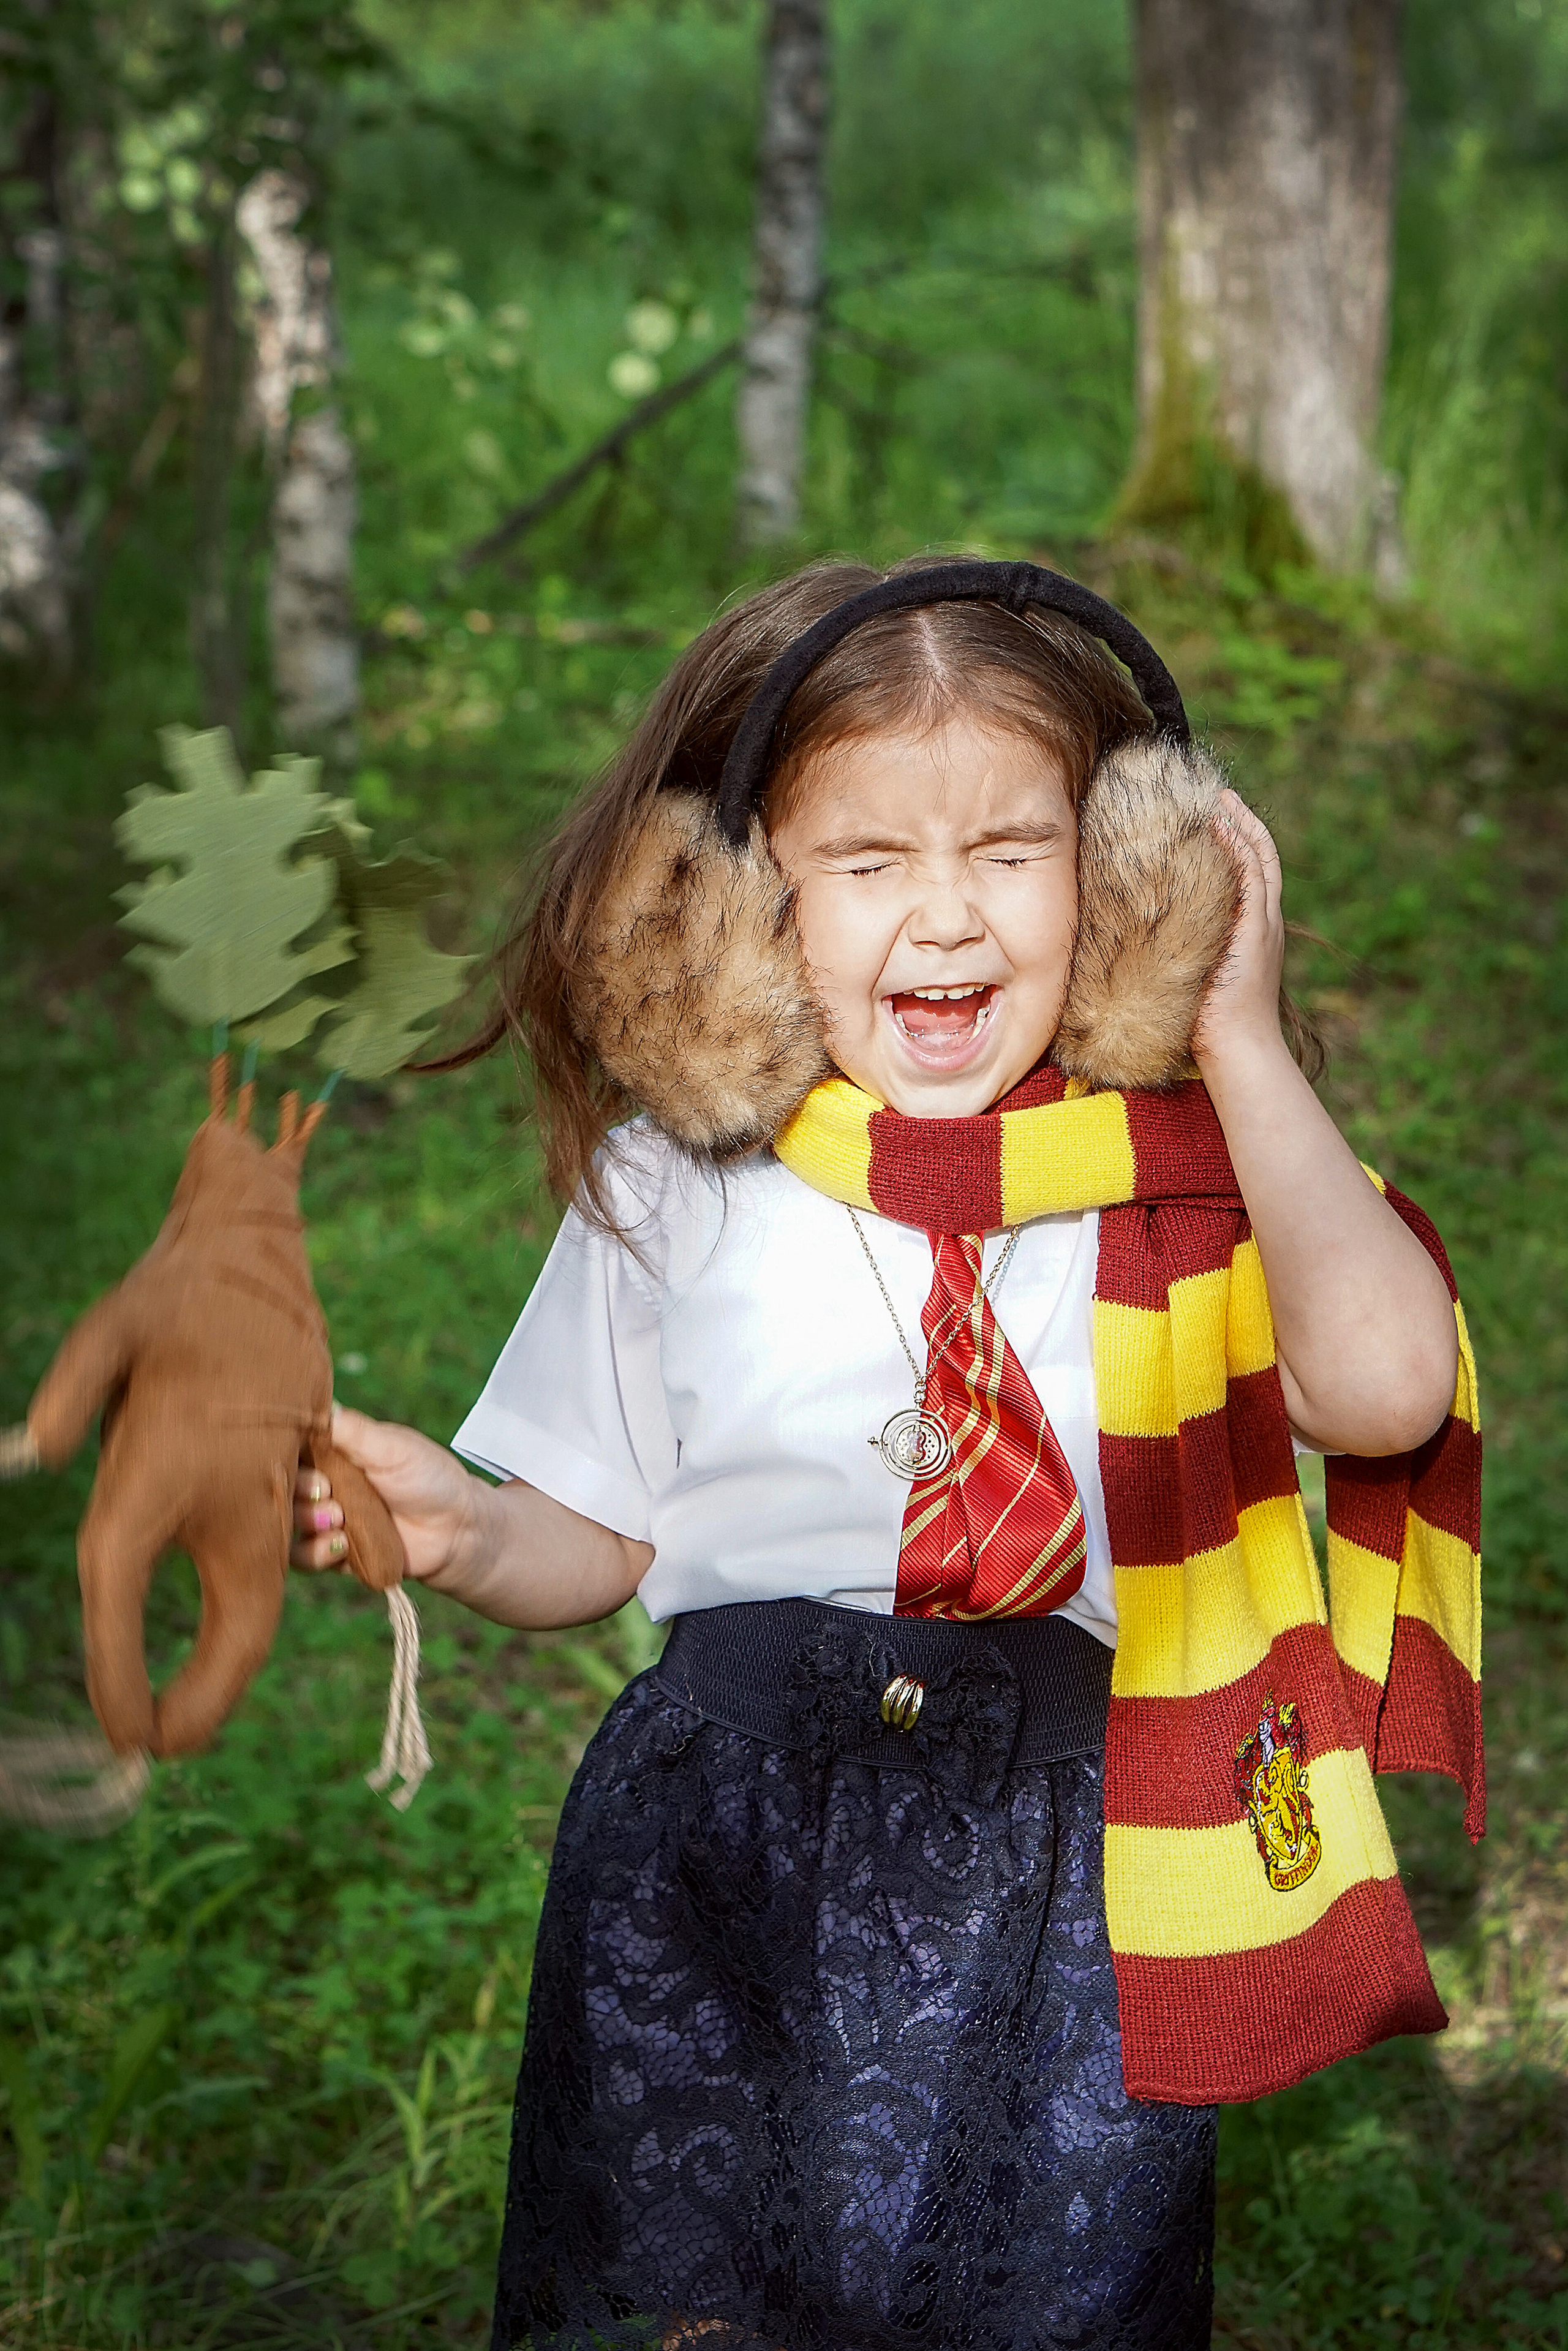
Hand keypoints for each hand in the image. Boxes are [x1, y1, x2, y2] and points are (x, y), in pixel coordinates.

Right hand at [291, 1406, 487, 1586]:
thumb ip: (353, 1430)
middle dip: (301, 1491)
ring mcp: (327, 1520)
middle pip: (283, 1488)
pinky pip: (302, 1558)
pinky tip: (342, 1545)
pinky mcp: (333, 1554)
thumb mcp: (394, 1447)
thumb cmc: (430, 1478)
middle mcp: (324, 1484)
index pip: (290, 1450)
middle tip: (329, 1492)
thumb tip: (315, 1406)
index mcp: (334, 1452)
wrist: (457, 1530)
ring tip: (339, 1519)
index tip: (312, 1461)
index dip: (289, 1457)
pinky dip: (316, 1552)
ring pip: (287, 1524)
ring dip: (307, 1522)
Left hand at [1192, 790, 1287, 1070]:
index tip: (1219, 816)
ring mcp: (1264, 925)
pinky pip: (1250, 879)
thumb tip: (1150, 937)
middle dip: (1244, 822)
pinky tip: (1220, 829)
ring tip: (1221, 800)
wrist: (1238, 1049)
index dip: (1240, 842)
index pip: (1252, 873)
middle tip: (1222, 794)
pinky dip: (1238, 850)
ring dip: (1241, 826)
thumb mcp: (1199, 974)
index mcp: (1255, 930)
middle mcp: (1265, 921)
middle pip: (1262, 857)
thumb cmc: (1210, 1023)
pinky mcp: (1256, 932)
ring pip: (1260, 861)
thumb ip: (1187, 950)